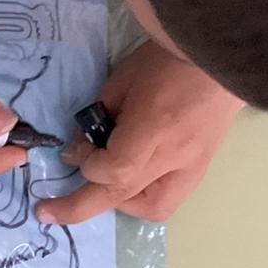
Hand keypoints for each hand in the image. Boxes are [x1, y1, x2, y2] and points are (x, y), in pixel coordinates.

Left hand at [37, 40, 243, 224]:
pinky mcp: (202, 168)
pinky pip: (170, 200)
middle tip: (47, 212)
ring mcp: (193, 166)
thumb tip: (81, 149)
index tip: (74, 149)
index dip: (86, 164)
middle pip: (122, 195)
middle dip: (77, 207)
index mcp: (154, 128)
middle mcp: (174, 155)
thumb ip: (97, 119)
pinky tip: (131, 184)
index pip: (112, 169)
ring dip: (120, 203)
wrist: (220, 55)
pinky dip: (144, 199)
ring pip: (152, 209)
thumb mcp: (120, 83)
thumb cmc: (166, 62)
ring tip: (104, 185)